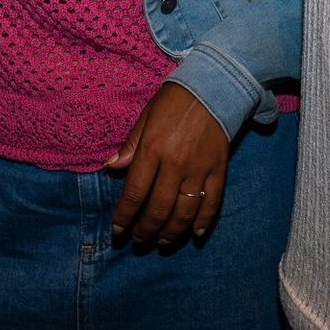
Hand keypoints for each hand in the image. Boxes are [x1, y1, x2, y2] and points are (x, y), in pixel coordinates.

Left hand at [106, 81, 231, 245]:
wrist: (213, 86)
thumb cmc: (174, 101)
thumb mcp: (145, 117)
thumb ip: (130, 145)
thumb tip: (110, 167)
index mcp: (152, 149)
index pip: (134, 192)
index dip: (124, 216)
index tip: (118, 231)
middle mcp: (174, 163)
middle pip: (158, 208)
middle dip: (145, 230)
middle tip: (139, 240)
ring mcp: (198, 169)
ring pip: (184, 212)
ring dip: (171, 232)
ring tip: (162, 242)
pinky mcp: (218, 170)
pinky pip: (212, 202)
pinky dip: (204, 221)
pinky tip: (196, 233)